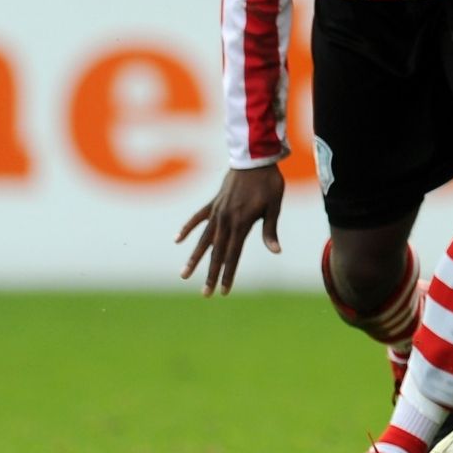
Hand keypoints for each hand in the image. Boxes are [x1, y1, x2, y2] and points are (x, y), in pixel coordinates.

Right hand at [177, 164, 284, 295]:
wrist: (255, 157)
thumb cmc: (269, 181)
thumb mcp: (274, 205)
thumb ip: (271, 229)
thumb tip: (276, 251)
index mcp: (241, 222)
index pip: (233, 255)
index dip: (228, 274)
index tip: (224, 291)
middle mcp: (225, 219)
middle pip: (217, 252)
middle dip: (211, 274)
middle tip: (205, 294)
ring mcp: (217, 211)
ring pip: (203, 239)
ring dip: (194, 258)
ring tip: (184, 275)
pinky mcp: (213, 202)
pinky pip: (197, 217)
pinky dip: (187, 228)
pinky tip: (177, 240)